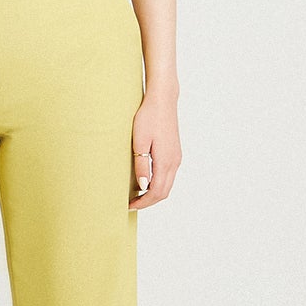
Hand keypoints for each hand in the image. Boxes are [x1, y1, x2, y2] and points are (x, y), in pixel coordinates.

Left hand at [127, 94, 181, 208]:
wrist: (163, 100)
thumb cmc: (148, 117)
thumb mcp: (139, 141)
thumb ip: (141, 165)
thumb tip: (143, 186)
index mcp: (165, 161)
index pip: (156, 192)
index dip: (143, 202)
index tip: (129, 205)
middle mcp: (174, 162)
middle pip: (164, 192)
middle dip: (148, 201)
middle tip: (131, 203)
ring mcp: (176, 157)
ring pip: (167, 184)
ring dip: (153, 193)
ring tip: (136, 194)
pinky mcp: (175, 152)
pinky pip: (168, 175)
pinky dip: (158, 183)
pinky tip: (145, 180)